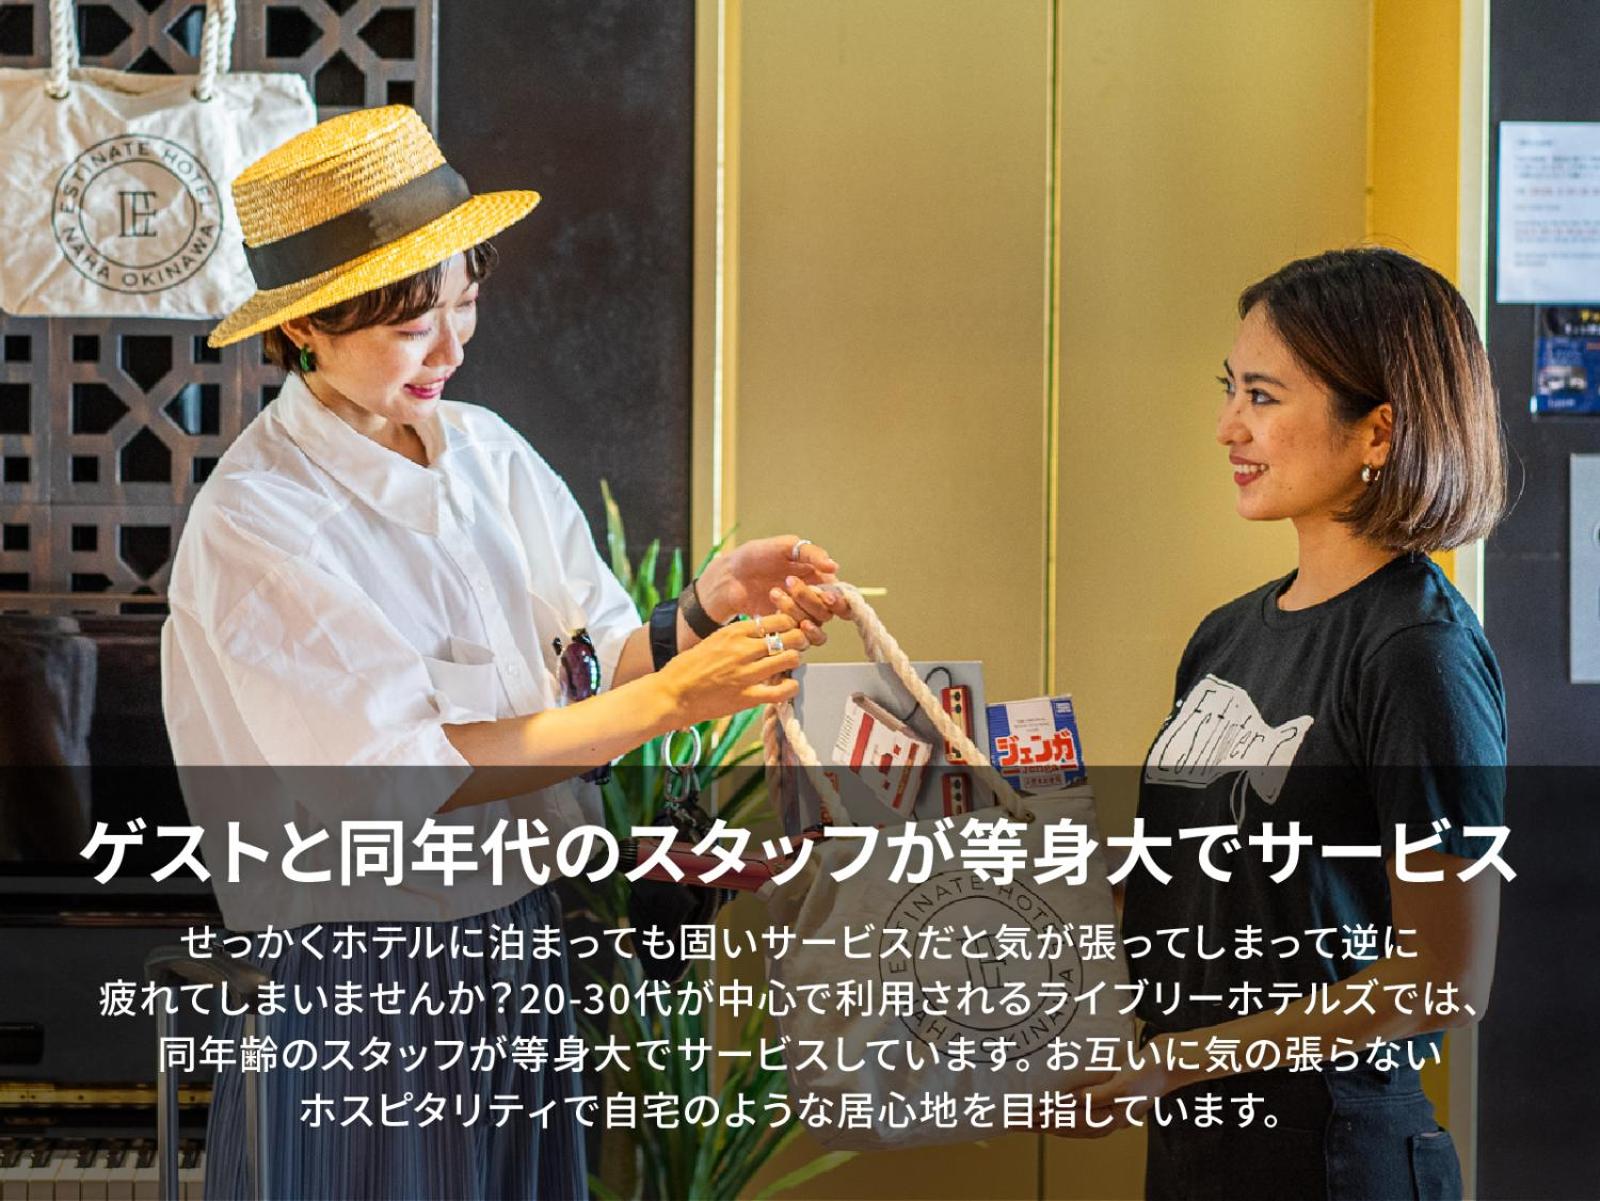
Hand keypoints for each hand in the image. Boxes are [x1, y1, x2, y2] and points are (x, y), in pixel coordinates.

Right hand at [655, 612, 807, 724]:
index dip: (790, 623)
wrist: (671, 694)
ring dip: (794, 661)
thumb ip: (737, 636)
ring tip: (788, 665)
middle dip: (798, 640)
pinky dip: (790, 687)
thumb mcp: (713, 640)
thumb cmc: (688, 668)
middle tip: (796, 646)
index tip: (790, 628)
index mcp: (734, 632)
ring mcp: (746, 674)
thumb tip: (761, 630)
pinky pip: (782, 691)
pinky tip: (786, 686)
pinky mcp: (747, 697)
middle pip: (790, 636)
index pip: (777, 619)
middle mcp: (743, 649)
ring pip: (790, 659)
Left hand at [699, 535, 848, 645]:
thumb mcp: (784, 546)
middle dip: (810, 599)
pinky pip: (801, 638)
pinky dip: (795, 630)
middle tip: (789, 582)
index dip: (839, 599)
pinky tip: (781, 617)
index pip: (841, 595)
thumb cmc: (756, 556)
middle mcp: (814, 598)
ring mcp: (800, 615)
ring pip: (815, 624)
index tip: (827, 595)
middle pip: (829, 611)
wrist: (729, 575)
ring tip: (774, 592)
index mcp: (819, 578)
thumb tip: (834, 567)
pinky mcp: (786, 628)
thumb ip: (811, 553)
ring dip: (797, 610)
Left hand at [1035, 1056, 1174, 1138]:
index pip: (1074, 1123)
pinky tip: (1061, 1102)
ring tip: (1034, 1115)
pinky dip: (1071, 1108)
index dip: (1049, 1120)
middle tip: (1020, 1118)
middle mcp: (1114, 1116)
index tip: (1028, 1115)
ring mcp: (1116, 1106)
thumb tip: (1073, 1102)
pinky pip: (1088, 1107)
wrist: (1176, 1058)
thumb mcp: (1124, 1083)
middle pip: (1073, 1125)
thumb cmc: (1154, 1070)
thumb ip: (1099, 1095)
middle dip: (1045, 1122)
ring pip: (1079, 1119)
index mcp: (1115, 1117)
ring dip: (1055, 1118)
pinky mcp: (1116, 1092)